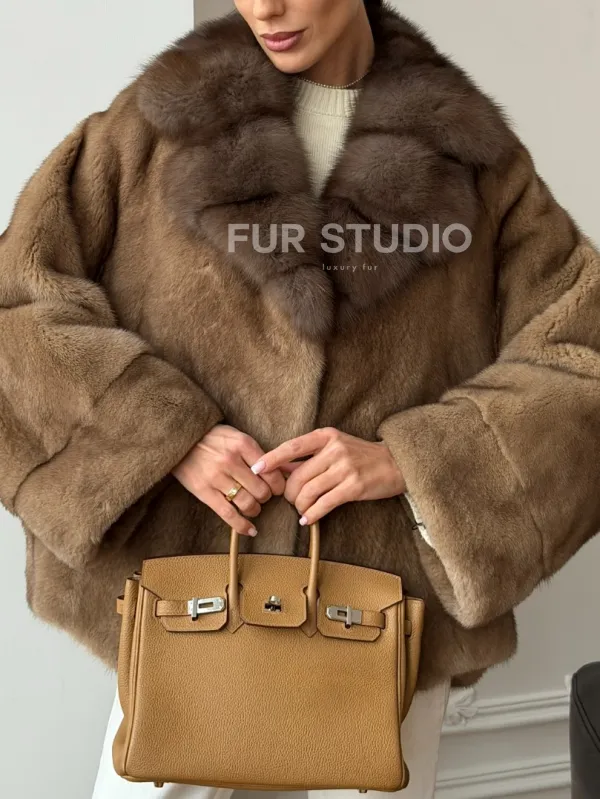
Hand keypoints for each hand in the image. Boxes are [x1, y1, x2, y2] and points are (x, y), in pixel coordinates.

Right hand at [172, 424, 288, 535]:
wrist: (180, 440)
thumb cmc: (212, 438)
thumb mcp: (236, 436)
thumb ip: (254, 452)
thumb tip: (277, 471)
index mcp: (242, 445)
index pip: (271, 472)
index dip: (279, 484)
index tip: (277, 488)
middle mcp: (231, 461)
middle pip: (261, 490)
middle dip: (267, 497)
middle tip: (263, 496)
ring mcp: (217, 477)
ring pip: (247, 504)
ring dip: (255, 510)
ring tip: (253, 508)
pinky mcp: (204, 491)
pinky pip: (228, 514)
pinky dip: (242, 526)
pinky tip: (250, 530)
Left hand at [250, 427, 405, 524]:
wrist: (395, 462)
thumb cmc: (360, 455)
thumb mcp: (334, 446)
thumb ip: (308, 456)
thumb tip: (278, 467)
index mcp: (326, 436)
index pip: (292, 447)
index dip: (272, 458)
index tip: (257, 469)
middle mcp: (334, 449)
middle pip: (298, 476)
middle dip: (289, 493)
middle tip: (291, 500)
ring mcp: (345, 468)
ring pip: (308, 491)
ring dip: (300, 506)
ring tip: (301, 510)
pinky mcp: (354, 487)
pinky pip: (324, 504)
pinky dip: (312, 514)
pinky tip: (308, 519)